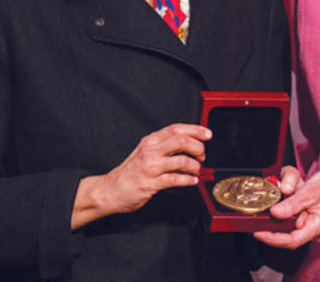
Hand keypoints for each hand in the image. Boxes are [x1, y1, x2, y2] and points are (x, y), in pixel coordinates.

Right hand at [90, 123, 210, 216]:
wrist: (112, 189)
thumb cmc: (131, 171)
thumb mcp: (146, 151)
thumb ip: (164, 145)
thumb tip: (189, 141)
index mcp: (151, 140)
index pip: (176, 129)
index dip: (195, 130)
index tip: (207, 134)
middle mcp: (151, 151)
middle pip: (181, 141)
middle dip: (198, 148)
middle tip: (202, 155)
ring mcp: (151, 167)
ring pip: (181, 161)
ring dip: (194, 166)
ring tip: (196, 170)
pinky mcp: (151, 183)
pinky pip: (175, 180)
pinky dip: (188, 180)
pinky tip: (192, 180)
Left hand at [253, 168, 319, 248]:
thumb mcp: (311, 191)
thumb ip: (292, 204)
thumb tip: (274, 213)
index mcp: (317, 227)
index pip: (290, 240)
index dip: (271, 238)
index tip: (256, 231)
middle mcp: (314, 230)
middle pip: (287, 227)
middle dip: (281, 209)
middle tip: (278, 193)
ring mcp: (312, 224)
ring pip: (290, 216)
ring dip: (289, 200)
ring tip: (297, 185)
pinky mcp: (310, 217)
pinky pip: (295, 212)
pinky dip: (293, 199)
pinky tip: (300, 187)